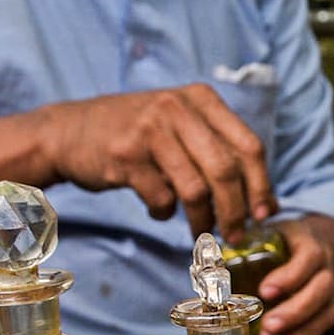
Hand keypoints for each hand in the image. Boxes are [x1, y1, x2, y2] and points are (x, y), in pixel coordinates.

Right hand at [39, 85, 274, 235]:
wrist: (67, 131)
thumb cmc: (137, 134)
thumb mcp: (180, 124)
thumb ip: (218, 149)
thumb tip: (262, 198)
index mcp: (201, 99)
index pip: (249, 145)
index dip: (262, 184)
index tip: (266, 213)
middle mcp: (178, 109)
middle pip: (225, 170)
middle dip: (236, 211)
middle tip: (236, 235)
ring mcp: (150, 131)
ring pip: (195, 189)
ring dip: (202, 220)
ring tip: (201, 231)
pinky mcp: (125, 156)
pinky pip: (161, 198)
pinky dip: (165, 212)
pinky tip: (159, 209)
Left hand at [256, 214, 333, 334]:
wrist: (313, 244)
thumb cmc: (284, 242)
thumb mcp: (268, 234)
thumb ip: (245, 247)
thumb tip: (212, 263)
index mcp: (308, 242)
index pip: (309, 257)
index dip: (289, 276)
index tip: (264, 291)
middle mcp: (324, 265)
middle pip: (321, 288)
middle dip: (295, 310)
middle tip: (268, 324)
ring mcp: (330, 288)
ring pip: (326, 310)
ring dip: (299, 328)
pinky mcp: (329, 306)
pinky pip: (324, 324)